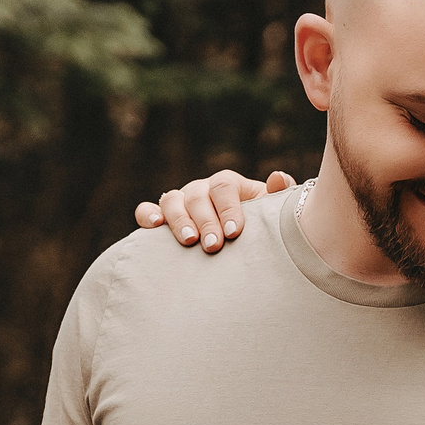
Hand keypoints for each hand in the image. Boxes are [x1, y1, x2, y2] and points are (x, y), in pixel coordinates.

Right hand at [135, 169, 294, 252]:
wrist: (241, 245)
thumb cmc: (259, 228)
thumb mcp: (271, 213)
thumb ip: (277, 196)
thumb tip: (278, 177)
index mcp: (228, 185)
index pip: (224, 187)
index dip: (228, 209)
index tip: (235, 233)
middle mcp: (202, 190)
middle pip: (198, 196)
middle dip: (206, 221)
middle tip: (214, 246)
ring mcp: (180, 202)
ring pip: (171, 200)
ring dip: (178, 219)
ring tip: (189, 241)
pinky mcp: (162, 216)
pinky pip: (147, 210)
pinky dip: (148, 215)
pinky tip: (154, 227)